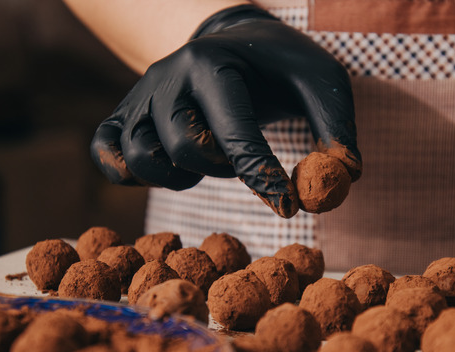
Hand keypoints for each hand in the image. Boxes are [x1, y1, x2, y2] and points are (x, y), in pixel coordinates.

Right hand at [90, 5, 359, 217]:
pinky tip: (171, 167)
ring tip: (209, 160)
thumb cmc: (281, 68)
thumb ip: (337, 128)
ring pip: (142, 157)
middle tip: (243, 160)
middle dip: (224, 169)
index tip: (288, 205)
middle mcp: (167, 74)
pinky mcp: (121, 115)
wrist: (234, 42)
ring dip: (181, 176)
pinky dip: (134, 174)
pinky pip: (109, 158)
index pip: (233, 130)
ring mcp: (139, 95)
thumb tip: (345, 177)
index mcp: (213, 61)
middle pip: (184, 147)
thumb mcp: (320, 83)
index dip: (261, 175)